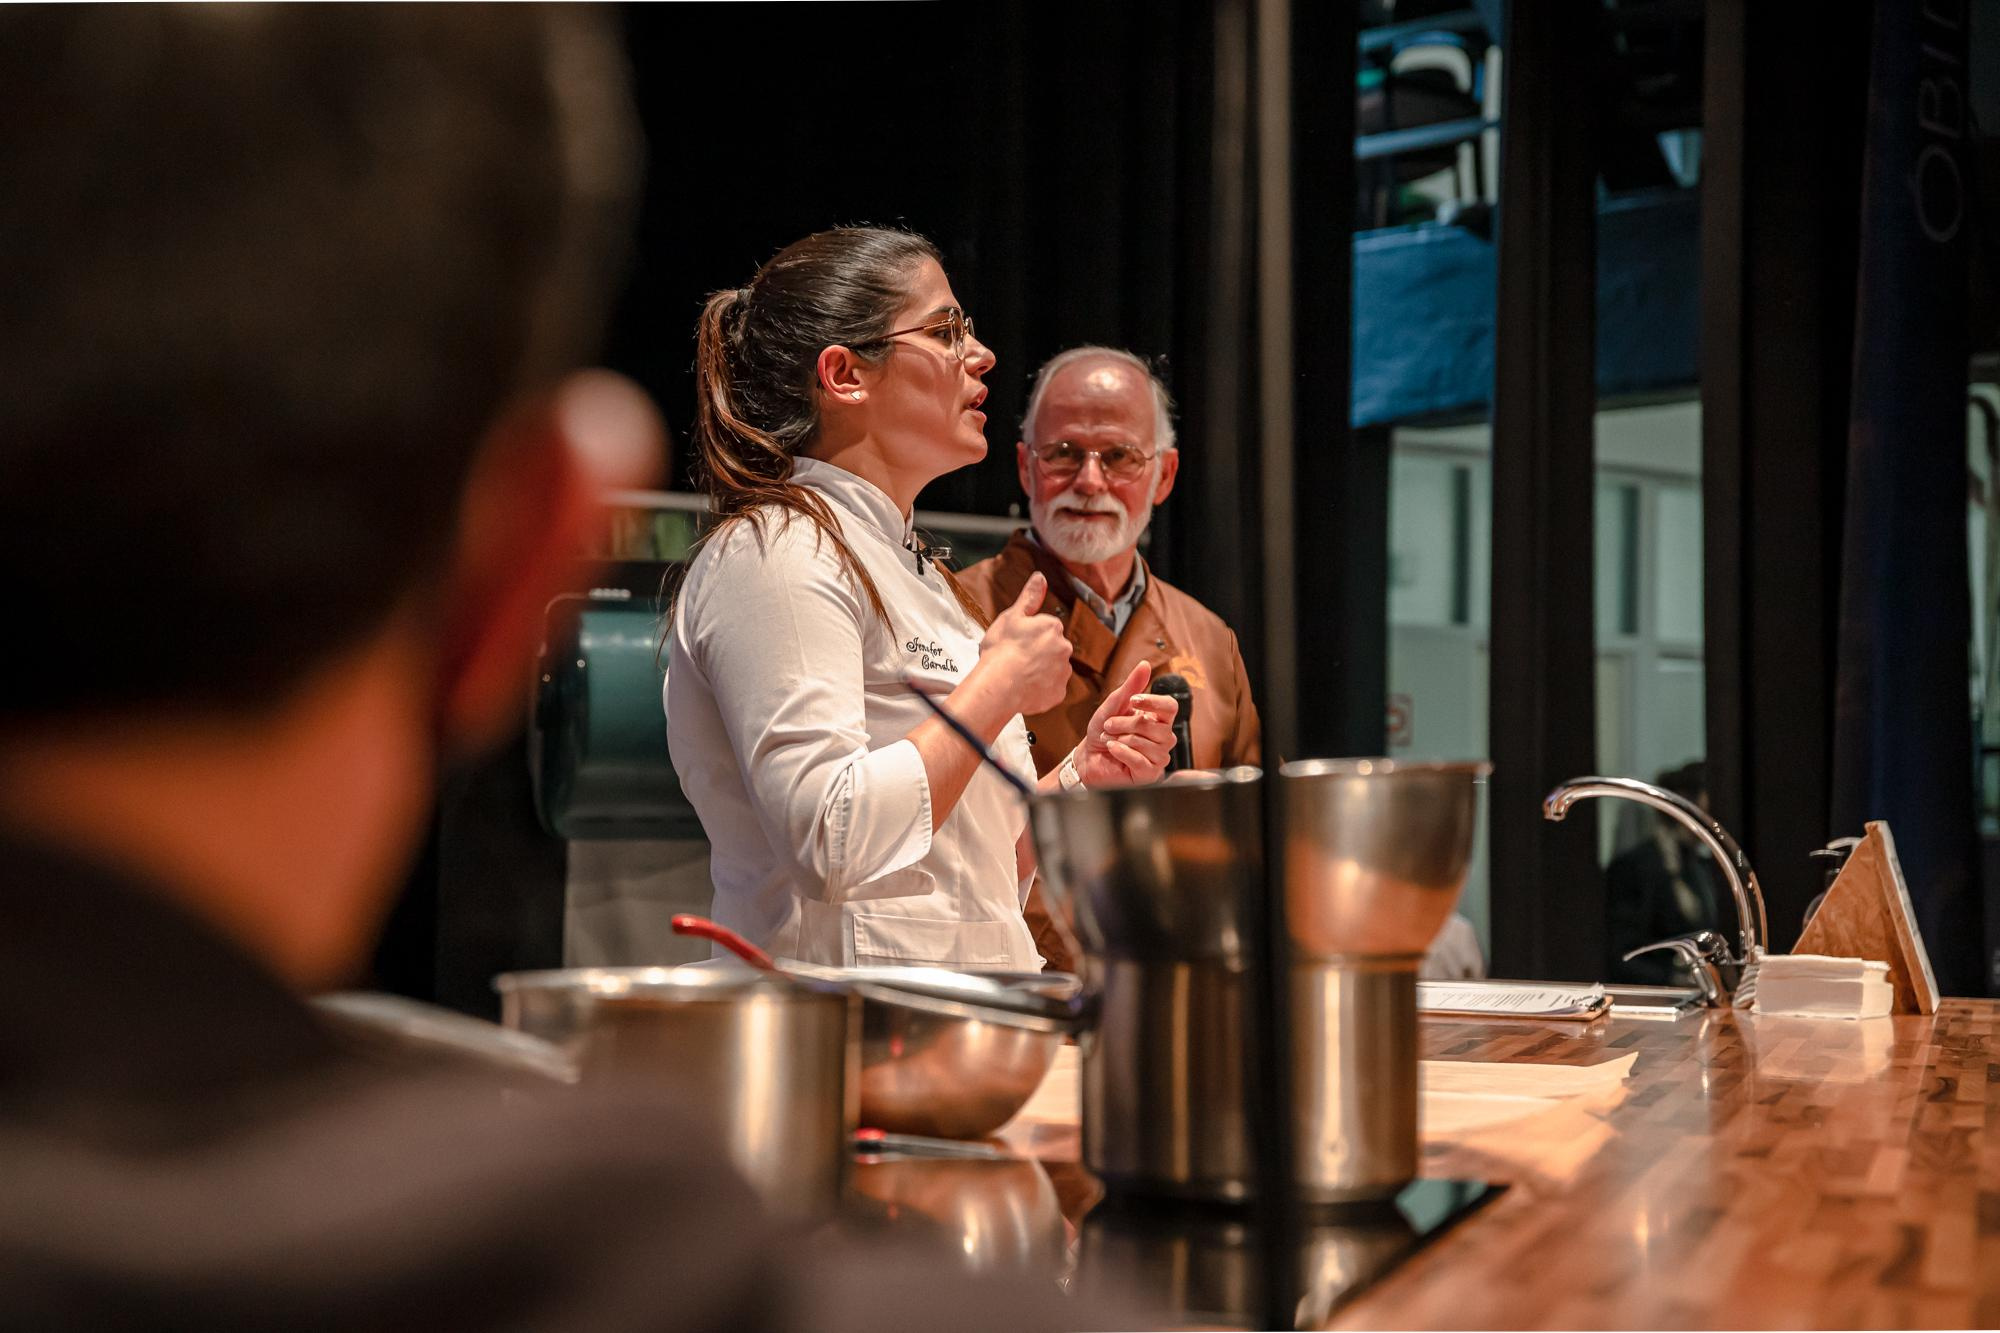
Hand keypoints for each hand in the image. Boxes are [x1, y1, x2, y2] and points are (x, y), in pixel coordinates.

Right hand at [976, 572, 1070, 715]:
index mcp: (1052, 627)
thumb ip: (1030, 597)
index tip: (1016, 642)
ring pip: (1053, 669)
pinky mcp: (1059, 693)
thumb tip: (1040, 577)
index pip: (1046, 628)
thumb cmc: (1002, 650)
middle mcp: (1063, 648)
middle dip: (1038, 653)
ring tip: (1019, 675)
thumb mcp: (1012, 616)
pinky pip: (1051, 689)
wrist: (999, 686)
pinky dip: (1040, 689)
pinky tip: (1025, 688)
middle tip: (1016, 659)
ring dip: (1040, 671)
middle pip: (1052, 648)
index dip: (1029, 636)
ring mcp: (1063, 672)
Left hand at [1073, 661, 1178, 787]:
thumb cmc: (1103, 731)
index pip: (1170, 707)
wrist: (1087, 757)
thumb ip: (1131, 686)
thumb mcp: (1113, 705)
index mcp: (1158, 719)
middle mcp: (1163, 738)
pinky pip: (1141, 761)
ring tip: (1109, 739)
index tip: (1133, 700)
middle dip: (1126, 723)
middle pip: (1156, 726)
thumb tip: (1145, 664)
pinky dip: (1123, 752)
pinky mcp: (1149, 774)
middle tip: (1109, 726)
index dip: (1154, 702)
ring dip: (1122, 738)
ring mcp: (1158, 757)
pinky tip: (1112, 749)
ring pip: (1148, 743)